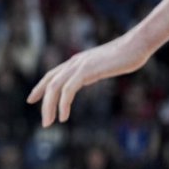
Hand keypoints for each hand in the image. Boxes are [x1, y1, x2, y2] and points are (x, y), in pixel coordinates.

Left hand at [26, 39, 146, 126]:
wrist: (136, 45)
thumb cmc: (124, 56)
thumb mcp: (102, 66)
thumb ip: (90, 72)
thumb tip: (85, 79)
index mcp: (76, 62)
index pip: (51, 75)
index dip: (40, 87)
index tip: (31, 99)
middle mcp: (73, 63)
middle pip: (49, 83)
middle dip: (44, 103)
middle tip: (44, 122)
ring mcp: (78, 65)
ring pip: (55, 87)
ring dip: (50, 107)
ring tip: (49, 123)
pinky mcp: (86, 70)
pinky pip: (68, 89)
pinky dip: (63, 104)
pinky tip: (63, 116)